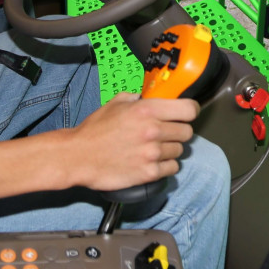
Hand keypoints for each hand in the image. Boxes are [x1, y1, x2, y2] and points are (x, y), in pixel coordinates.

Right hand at [68, 94, 197, 191]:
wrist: (78, 156)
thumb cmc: (94, 130)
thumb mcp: (114, 104)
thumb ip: (135, 97)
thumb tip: (146, 95)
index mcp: (147, 110)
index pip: (189, 110)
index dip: (190, 111)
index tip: (186, 114)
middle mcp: (153, 131)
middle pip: (187, 132)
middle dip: (178, 131)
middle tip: (166, 133)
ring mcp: (152, 153)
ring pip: (180, 151)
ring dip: (170, 149)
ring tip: (154, 148)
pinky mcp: (149, 173)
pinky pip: (172, 168)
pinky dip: (165, 166)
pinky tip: (153, 162)